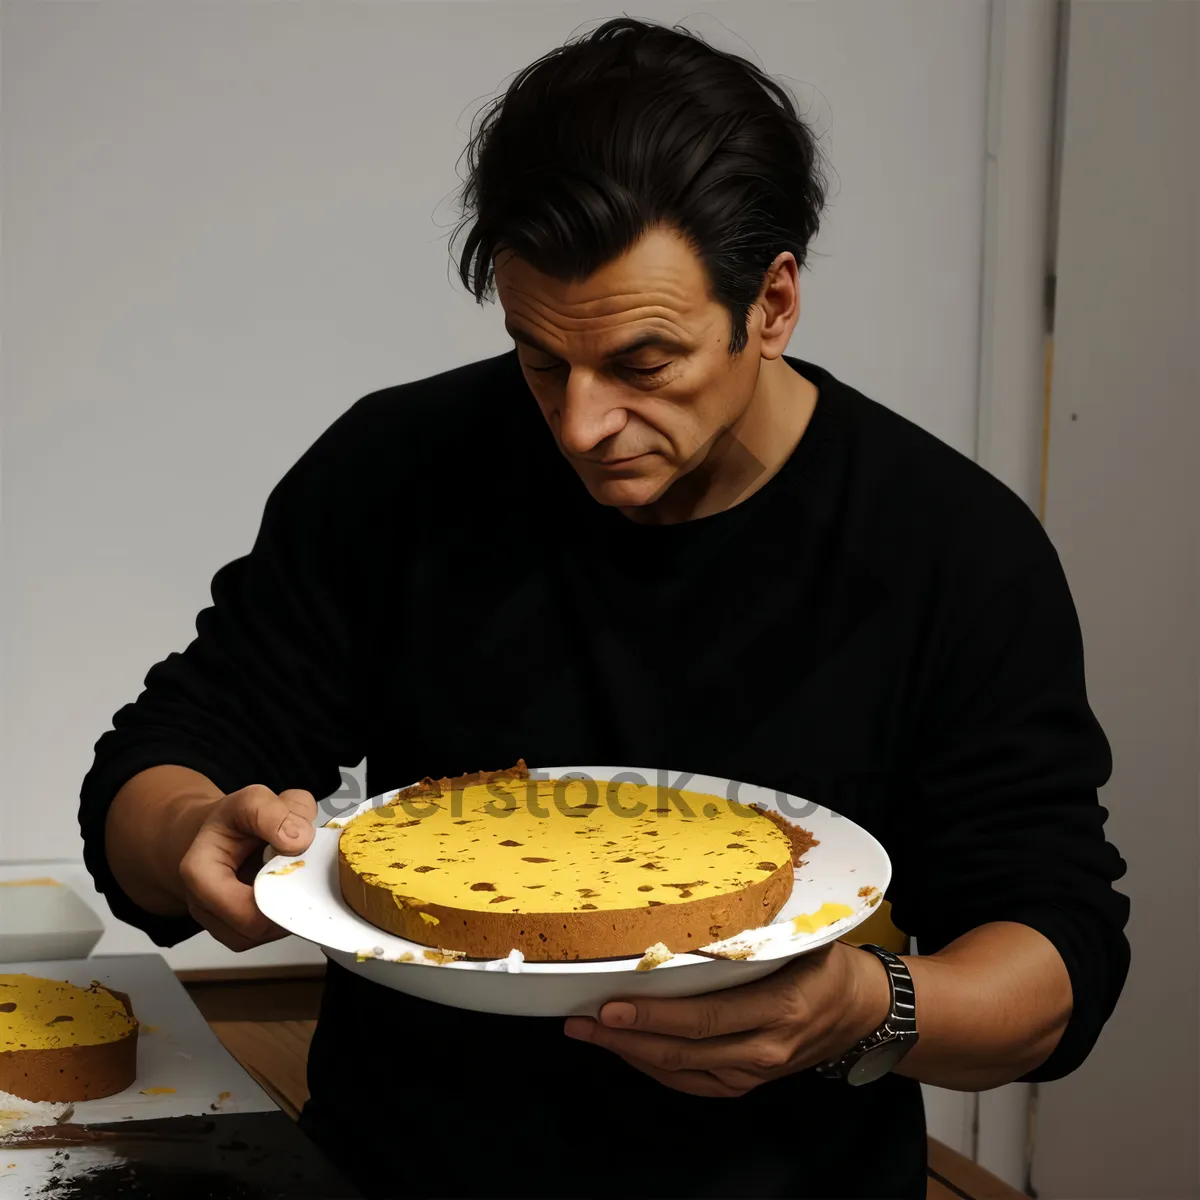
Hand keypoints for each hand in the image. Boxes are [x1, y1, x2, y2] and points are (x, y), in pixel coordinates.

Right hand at [177, 785, 316, 950]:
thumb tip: (299, 839)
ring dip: (292, 906)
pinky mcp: (243, 933)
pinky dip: (290, 912)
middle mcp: (206, 908)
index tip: (299, 863)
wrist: (221, 834)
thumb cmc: (232, 821)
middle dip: (290, 900)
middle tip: (305, 869)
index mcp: (200, 874)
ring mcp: (224, 926)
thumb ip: (273, 813)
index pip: (244, 909)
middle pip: (259, 929)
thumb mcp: (250, 800)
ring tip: (294, 873)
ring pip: (269, 935)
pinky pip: (272, 933)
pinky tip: (291, 885)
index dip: (281, 894)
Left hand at [562, 942, 890, 1096]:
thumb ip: (754, 932)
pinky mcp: (746, 1083)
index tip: (610, 1004)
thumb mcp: (800, 939)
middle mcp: (765, 1049)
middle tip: (581, 1020)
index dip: (654, 1015)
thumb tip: (698, 899)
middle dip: (625, 1038)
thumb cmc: (825, 965)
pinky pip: (692, 1082)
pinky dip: (655, 1067)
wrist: (863, 1012)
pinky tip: (626, 1049)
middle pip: (683, 1050)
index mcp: (779, 1008)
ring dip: (630, 1054)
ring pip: (681, 1071)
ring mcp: (755, 1073)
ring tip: (588, 1033)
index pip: (705, 1018)